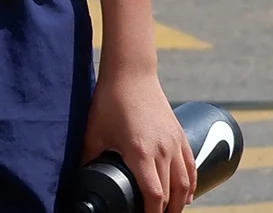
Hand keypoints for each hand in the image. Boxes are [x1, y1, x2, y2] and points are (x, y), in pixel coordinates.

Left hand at [81, 69, 195, 212]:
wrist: (131, 74)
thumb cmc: (110, 101)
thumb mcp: (94, 132)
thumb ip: (89, 157)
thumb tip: (82, 174)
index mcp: (141, 153)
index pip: (153, 195)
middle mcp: (163, 151)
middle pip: (172, 194)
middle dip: (166, 211)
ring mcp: (175, 144)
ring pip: (185, 183)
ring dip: (180, 202)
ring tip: (170, 211)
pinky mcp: (180, 136)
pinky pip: (191, 166)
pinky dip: (191, 184)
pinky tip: (186, 195)